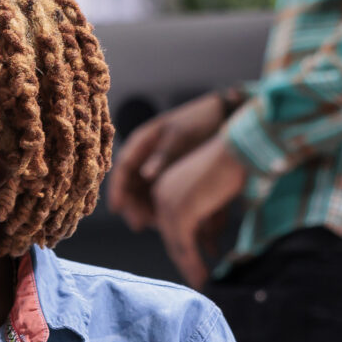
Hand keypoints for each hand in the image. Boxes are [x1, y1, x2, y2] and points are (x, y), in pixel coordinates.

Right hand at [110, 92, 226, 228]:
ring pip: (146, 194)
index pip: (122, 168)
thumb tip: (145, 176)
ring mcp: (160, 167)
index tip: (116, 208)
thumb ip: (163, 156)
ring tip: (157, 226)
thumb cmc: (200, 120)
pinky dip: (166, 208)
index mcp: (142, 142)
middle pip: (132, 186)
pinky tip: (173, 220)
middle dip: (134, 207)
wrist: (225, 115)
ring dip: (149, 210)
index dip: (117, 189)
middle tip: (139, 224)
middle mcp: (147, 157)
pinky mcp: (174, 176)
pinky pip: (163, 195)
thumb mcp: (180, 137)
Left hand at [150, 135, 248, 286]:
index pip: (172, 223)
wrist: (243, 148)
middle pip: (171, 236)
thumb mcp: (215, 196)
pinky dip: (193, 264)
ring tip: (202, 283)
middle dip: (185, 260)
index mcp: (166, 186)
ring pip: (176, 243)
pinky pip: (184, 245)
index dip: (184, 246)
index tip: (196, 265)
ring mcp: (168, 202)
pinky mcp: (180, 211)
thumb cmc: (237, 166)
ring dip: (190, 266)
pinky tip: (203, 278)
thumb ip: (207, 219)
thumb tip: (209, 245)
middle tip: (198, 279)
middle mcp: (161, 193)